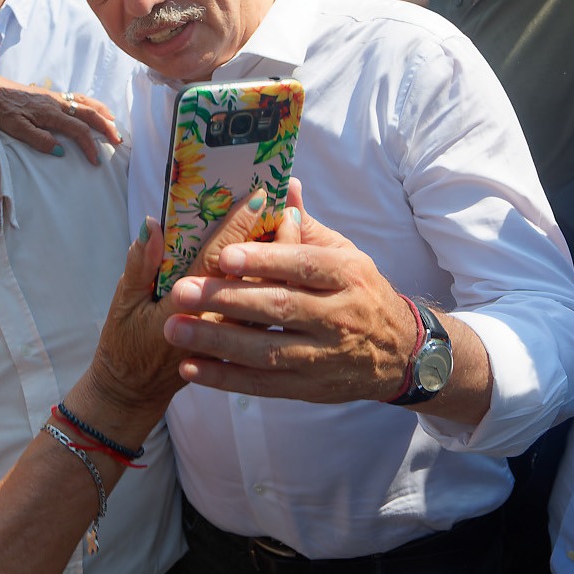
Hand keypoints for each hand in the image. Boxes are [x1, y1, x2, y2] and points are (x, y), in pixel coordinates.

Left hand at [0, 75, 119, 165]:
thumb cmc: (2, 110)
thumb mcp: (16, 129)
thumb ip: (39, 139)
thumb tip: (61, 150)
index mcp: (51, 113)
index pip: (79, 130)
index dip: (90, 145)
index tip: (95, 160)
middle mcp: (57, 103)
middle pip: (89, 114)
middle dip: (106, 127)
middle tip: (118, 140)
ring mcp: (55, 97)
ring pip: (86, 103)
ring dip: (102, 113)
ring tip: (114, 123)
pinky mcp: (51, 96)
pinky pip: (78, 98)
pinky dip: (91, 104)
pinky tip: (94, 110)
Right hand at [87, 188, 277, 414]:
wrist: (135, 390)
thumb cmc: (124, 342)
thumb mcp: (122, 302)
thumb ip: (139, 264)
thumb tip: (152, 225)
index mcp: (182, 309)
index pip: (216, 262)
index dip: (238, 228)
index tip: (258, 196)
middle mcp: (214, 323)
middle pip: (255, 277)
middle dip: (276, 238)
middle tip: (289, 204)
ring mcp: (232, 337)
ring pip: (269, 295)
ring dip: (285, 261)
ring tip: (296, 226)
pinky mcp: (241, 346)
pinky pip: (269, 313)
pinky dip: (280, 283)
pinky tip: (290, 261)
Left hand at [162, 181, 415, 403]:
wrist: (400, 354)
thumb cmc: (359, 293)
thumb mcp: (345, 255)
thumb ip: (306, 227)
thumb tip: (283, 185)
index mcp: (347, 275)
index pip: (304, 265)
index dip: (265, 260)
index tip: (224, 255)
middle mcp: (338, 317)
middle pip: (279, 307)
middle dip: (226, 300)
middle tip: (181, 292)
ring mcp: (323, 356)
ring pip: (266, 350)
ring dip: (216, 340)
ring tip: (173, 328)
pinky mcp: (309, 387)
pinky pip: (263, 384)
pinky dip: (225, 378)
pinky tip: (190, 368)